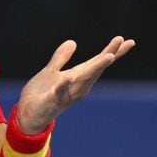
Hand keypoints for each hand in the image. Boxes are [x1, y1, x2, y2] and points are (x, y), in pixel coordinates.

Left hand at [16, 36, 135, 133]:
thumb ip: (61, 58)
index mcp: (77, 77)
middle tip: (123, 41)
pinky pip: (59, 92)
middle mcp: (76, 86)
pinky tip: (70, 76)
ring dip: (96, 68)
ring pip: (83, 80)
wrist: (27, 115)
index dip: (112, 52)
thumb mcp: (50, 72)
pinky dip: (64, 85)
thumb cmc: (41, 94)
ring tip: (108, 56)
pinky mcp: (51, 101)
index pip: (97, 63)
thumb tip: (72, 42)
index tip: (128, 41)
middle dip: (109, 55)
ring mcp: (66, 94)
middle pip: (95, 69)